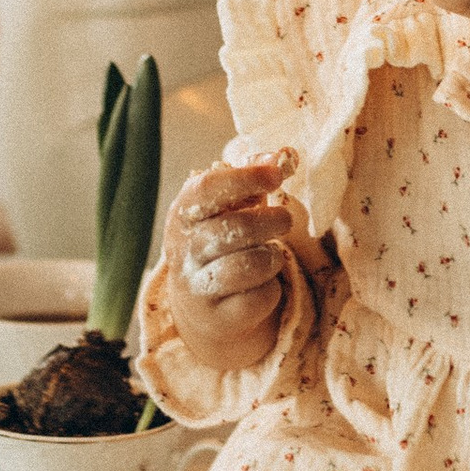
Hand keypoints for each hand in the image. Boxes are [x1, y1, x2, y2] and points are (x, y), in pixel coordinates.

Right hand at [162, 152, 323, 367]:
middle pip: (235, 228)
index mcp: (183, 215)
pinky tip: (262, 281)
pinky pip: (258, 296)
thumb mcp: (231, 206)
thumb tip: (286, 153)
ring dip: (272, 255)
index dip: (244, 177)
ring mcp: (197, 287)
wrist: (203, 305)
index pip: (206, 189)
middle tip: (283, 220)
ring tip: (271, 252)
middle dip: (272, 221)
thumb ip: (256, 175)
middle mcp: (183, 251)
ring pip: (250, 264)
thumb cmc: (222, 242)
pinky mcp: (218, 317)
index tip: (277, 174)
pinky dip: (271, 286)